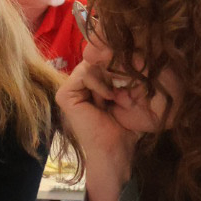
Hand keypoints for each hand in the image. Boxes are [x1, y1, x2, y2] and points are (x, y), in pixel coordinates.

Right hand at [56, 60, 138, 200]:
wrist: (115, 151)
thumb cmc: (127, 127)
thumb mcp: (132, 94)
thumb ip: (128, 72)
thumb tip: (133, 49)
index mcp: (93, 82)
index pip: (104, 56)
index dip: (121, 60)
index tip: (135, 75)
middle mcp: (79, 83)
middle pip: (99, 57)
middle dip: (118, 68)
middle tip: (127, 88)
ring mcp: (70, 88)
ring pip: (93, 63)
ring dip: (111, 78)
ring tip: (118, 97)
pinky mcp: (65, 95)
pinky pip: (85, 74)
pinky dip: (100, 83)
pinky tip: (109, 97)